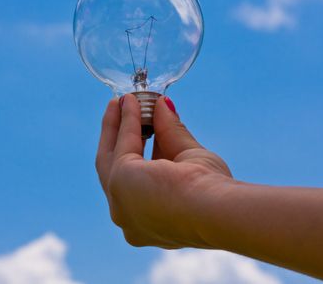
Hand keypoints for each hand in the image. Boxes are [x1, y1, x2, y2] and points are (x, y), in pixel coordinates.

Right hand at [96, 94, 233, 248]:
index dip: (138, 149)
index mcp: (149, 219)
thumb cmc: (210, 193)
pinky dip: (127, 121)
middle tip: (120, 108)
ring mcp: (119, 204)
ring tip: (122, 101)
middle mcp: (128, 219)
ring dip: (117, 125)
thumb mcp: (189, 158)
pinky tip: (131, 102)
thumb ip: (172, 132)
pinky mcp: (119, 182)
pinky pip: (122, 144)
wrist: (212, 208)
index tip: (140, 123)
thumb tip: (163, 104)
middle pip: (115, 170)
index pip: (138, 180)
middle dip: (117, 137)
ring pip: (110, 158)